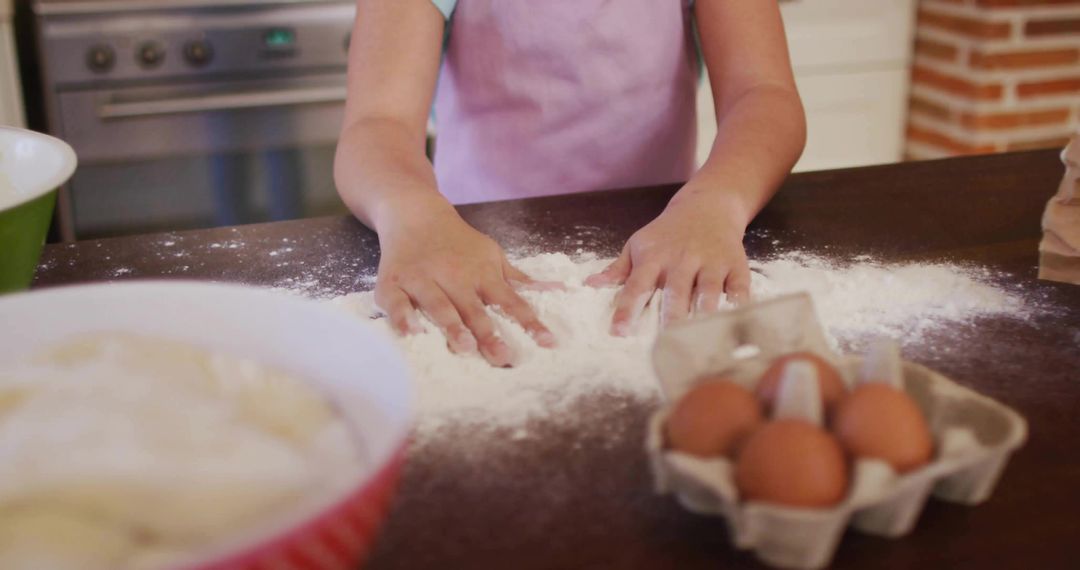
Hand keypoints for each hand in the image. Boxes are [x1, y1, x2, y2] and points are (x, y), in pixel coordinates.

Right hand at [374, 199, 556, 365]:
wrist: (415, 213)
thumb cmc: (458, 243)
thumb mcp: (491, 255)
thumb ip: (518, 279)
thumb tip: (558, 291)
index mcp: (481, 273)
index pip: (510, 301)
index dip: (529, 322)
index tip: (547, 343)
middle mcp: (454, 276)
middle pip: (474, 308)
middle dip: (488, 332)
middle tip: (502, 357)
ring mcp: (422, 279)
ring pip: (439, 305)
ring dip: (452, 326)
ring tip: (465, 348)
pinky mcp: (392, 282)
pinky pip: (396, 302)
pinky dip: (402, 317)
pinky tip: (411, 333)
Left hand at [586, 188, 751, 334]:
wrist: (707, 205)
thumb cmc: (667, 233)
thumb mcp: (639, 244)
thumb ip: (618, 269)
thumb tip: (590, 285)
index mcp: (654, 258)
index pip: (637, 286)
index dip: (627, 309)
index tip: (618, 332)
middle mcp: (683, 260)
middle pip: (676, 292)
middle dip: (671, 317)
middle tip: (665, 343)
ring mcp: (711, 262)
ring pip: (708, 291)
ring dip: (704, 313)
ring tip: (700, 337)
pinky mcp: (736, 264)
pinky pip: (739, 288)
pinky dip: (738, 306)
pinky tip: (734, 323)